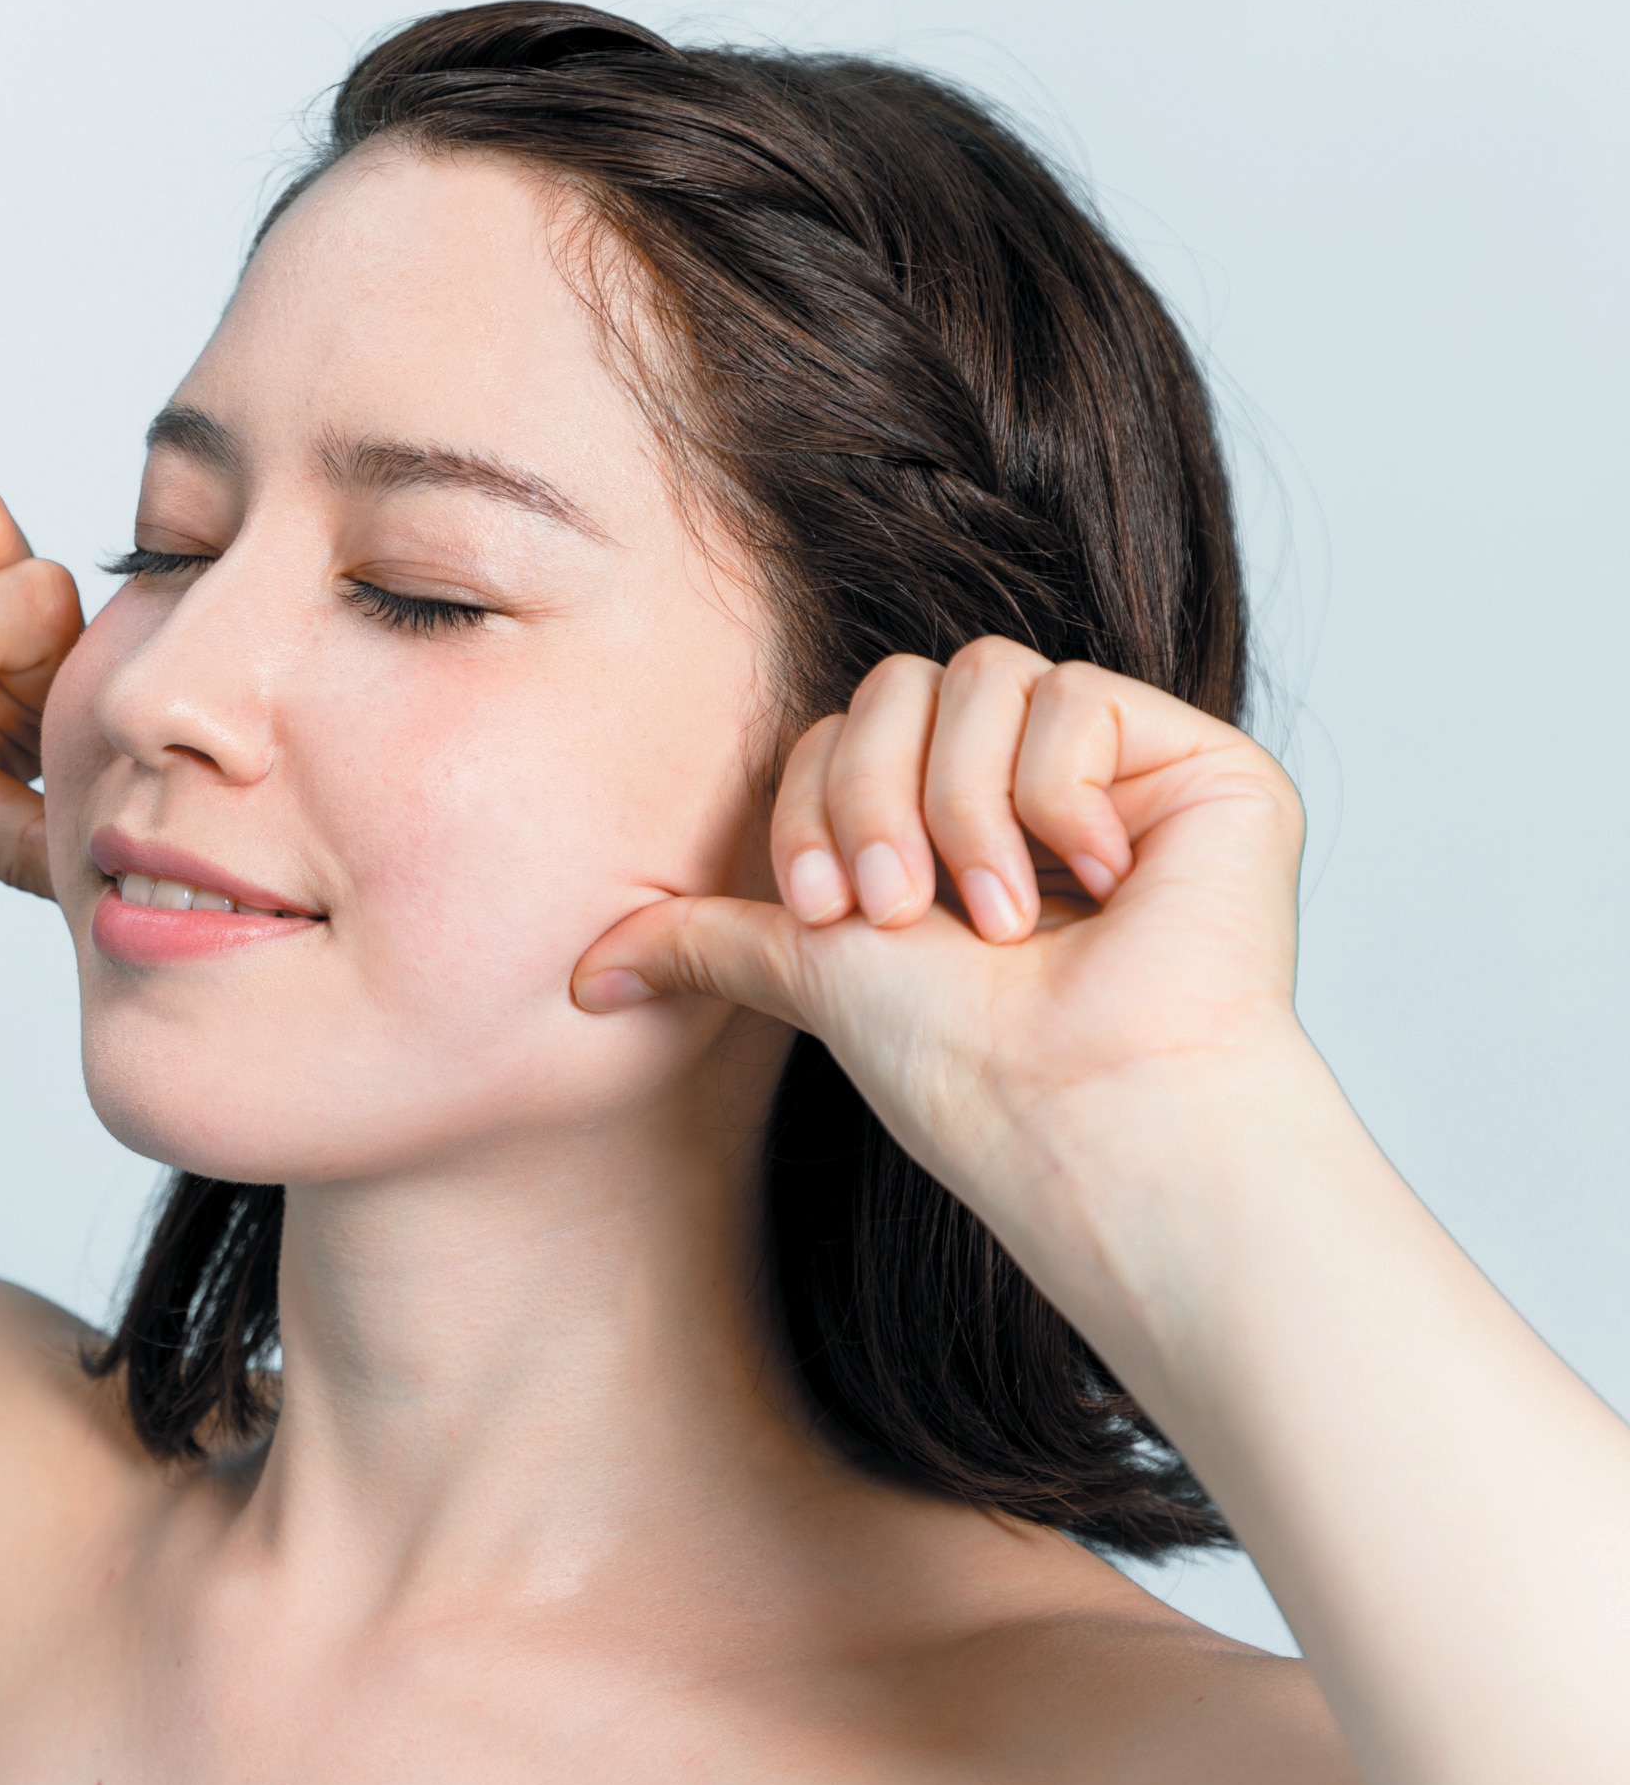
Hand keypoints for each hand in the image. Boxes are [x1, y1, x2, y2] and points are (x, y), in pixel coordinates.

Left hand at [572, 638, 1311, 1213]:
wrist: (1083, 1110)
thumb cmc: (962, 1067)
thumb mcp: (810, 973)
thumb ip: (711, 938)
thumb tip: (580, 975)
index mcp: (947, 831)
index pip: (845, 731)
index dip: (815, 807)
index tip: (831, 917)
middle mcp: (1033, 791)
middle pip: (900, 685)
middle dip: (872, 798)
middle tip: (897, 912)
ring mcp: (1122, 775)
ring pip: (984, 675)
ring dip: (961, 806)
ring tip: (993, 919)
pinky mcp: (1204, 769)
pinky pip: (1077, 694)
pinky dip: (1058, 795)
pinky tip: (1098, 886)